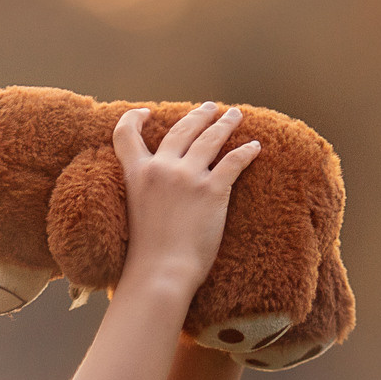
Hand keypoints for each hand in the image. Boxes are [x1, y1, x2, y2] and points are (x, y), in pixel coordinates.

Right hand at [113, 102, 259, 299]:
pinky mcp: (213, 190)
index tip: (145, 113)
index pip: (126, 135)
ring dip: (224, 124)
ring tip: (234, 115)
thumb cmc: (145, 254)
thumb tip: (156, 191)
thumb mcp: (133, 213)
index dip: (133, 118)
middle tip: (210, 108)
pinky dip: (246, 152)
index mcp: (137, 174)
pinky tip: (255, 146)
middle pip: (181, 130)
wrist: (162, 271)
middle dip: (198, 115)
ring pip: (210, 138)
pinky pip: (234, 161)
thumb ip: (143, 192)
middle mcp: (161, 168)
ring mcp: (188, 177)